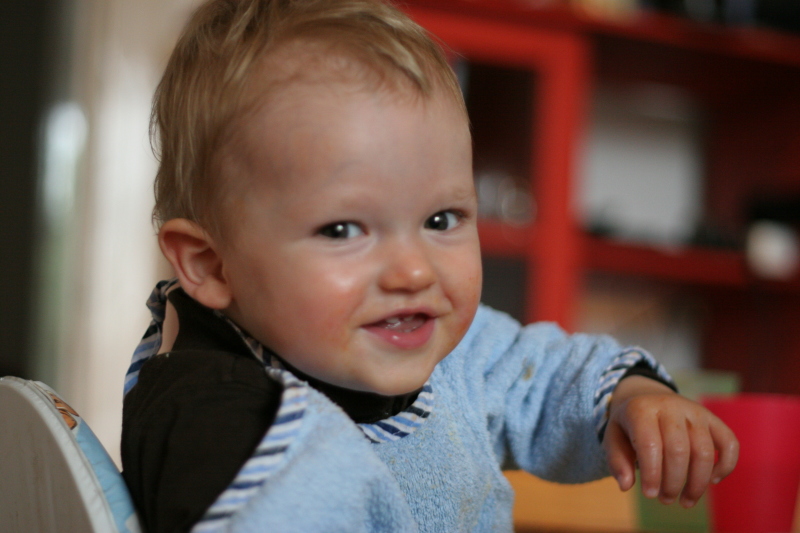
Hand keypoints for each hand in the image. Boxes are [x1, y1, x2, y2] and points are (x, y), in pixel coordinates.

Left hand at [603, 376, 738, 507]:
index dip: (652, 474)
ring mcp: (695, 411)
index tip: (650, 495)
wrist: (647, 397)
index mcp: (641, 409)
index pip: (650, 445)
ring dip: (698, 482)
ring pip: (704, 451)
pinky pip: (730, 443)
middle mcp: (670, 406)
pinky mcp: (713, 419)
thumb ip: (616, 461)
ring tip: (686, 500)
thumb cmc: (630, 425)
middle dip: (673, 482)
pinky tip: (712, 481)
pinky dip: (726, 465)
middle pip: (679, 450)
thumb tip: (626, 486)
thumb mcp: (613, 437)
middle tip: (665, 500)